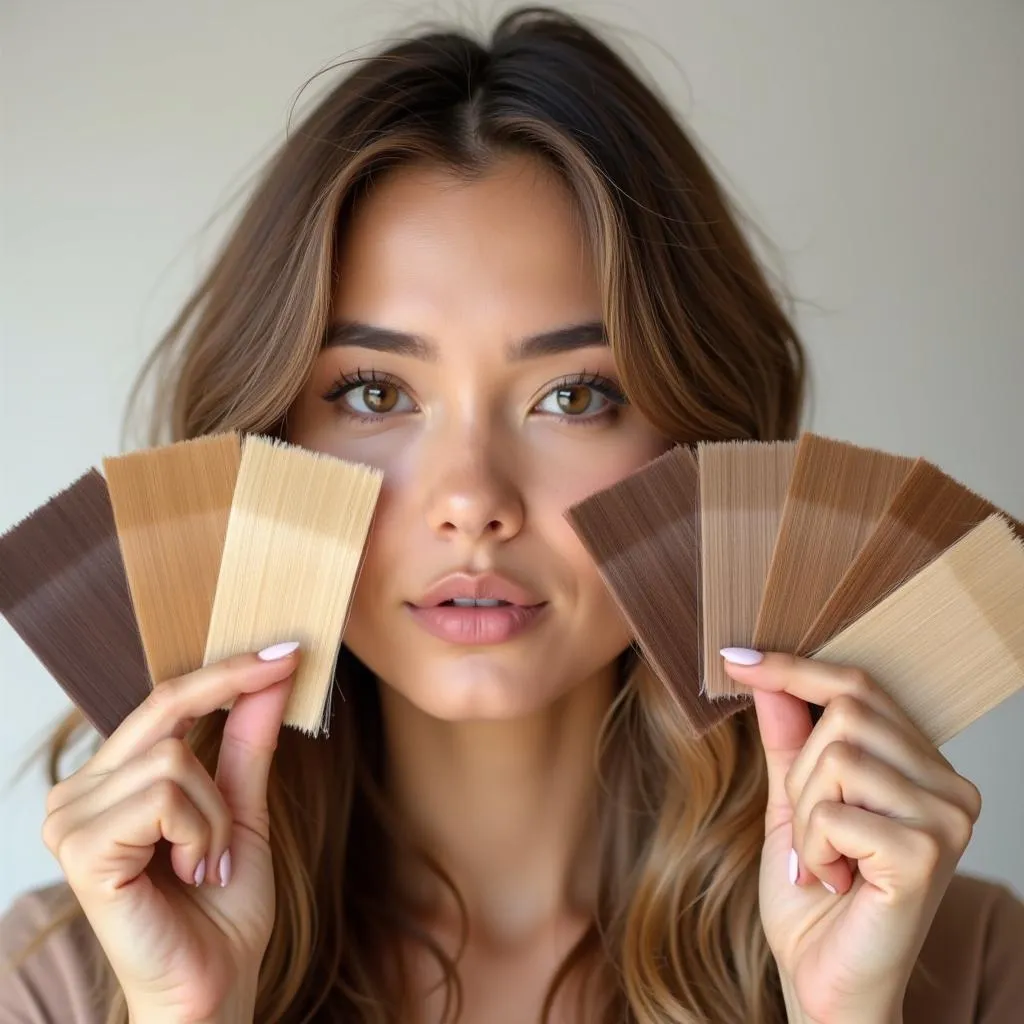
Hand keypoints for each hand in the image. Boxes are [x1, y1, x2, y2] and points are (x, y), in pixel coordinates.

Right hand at [42, 642, 299, 1023]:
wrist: (213, 986)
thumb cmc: (221, 907)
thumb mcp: (243, 808)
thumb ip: (247, 742)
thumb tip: (272, 673)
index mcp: (110, 780)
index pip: (165, 699)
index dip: (225, 671)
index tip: (285, 651)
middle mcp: (77, 792)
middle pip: (167, 712)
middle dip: (227, 740)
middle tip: (244, 811)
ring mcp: (70, 819)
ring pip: (176, 759)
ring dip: (217, 816)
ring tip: (207, 864)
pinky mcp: (81, 850)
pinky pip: (166, 798)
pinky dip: (202, 834)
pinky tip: (192, 874)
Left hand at [721, 650, 981, 1023]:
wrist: (824, 983)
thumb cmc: (812, 896)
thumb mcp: (792, 803)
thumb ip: (788, 739)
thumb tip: (766, 675)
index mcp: (924, 768)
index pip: (861, 688)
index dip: (794, 668)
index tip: (735, 658)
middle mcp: (949, 787)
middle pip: (846, 713)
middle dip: (803, 772)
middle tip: (811, 831)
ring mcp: (946, 819)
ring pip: (838, 756)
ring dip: (807, 813)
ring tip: (826, 860)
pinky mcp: (925, 853)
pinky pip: (835, 810)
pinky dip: (813, 846)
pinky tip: (834, 881)